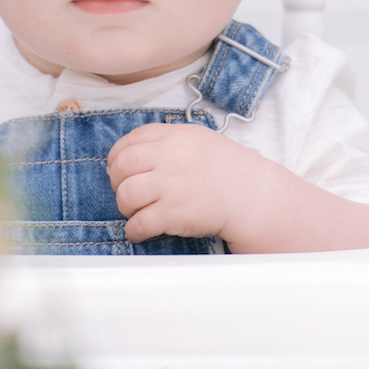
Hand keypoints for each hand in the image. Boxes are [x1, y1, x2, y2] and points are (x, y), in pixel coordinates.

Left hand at [106, 122, 265, 242]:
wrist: (252, 195)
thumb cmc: (227, 169)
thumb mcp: (198, 140)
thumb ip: (168, 140)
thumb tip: (136, 150)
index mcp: (174, 138)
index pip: (130, 141)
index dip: (117, 157)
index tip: (119, 169)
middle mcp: (169, 159)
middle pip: (122, 166)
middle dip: (116, 181)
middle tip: (125, 191)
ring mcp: (170, 186)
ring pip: (126, 194)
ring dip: (124, 206)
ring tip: (135, 211)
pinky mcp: (174, 214)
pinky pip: (139, 223)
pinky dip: (133, 230)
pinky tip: (139, 231)